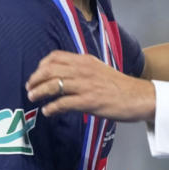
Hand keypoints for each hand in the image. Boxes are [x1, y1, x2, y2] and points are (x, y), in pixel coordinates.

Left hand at [25, 51, 155, 121]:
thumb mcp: (99, 70)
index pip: (55, 57)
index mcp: (85, 60)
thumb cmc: (120, 86)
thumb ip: (82, 70)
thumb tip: (64, 77)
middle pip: (49, 70)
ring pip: (53, 85)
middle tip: (29, 89)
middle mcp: (83, 70)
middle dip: (35, 80)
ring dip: (39, 93)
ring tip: (33, 99)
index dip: (41, 66)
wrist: (139, 96)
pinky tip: (48, 112)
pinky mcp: (89, 101)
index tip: (36, 75)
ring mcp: (85, 85)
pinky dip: (52, 108)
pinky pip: (63, 103)